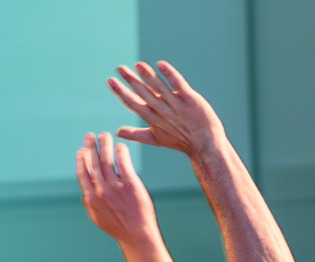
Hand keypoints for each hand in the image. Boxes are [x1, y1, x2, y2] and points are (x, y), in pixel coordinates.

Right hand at [76, 131, 159, 242]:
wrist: (137, 234)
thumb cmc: (118, 227)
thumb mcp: (98, 219)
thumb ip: (89, 206)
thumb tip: (83, 195)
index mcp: (91, 198)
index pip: (82, 174)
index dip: (81, 160)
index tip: (81, 150)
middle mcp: (101, 191)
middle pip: (93, 163)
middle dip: (90, 146)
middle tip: (90, 135)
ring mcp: (115, 187)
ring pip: (107, 160)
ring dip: (104, 145)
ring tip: (104, 135)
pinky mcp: (130, 184)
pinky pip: (123, 163)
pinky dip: (120, 152)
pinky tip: (120, 146)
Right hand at [108, 61, 227, 158]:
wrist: (205, 144)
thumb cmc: (180, 140)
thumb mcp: (155, 138)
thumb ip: (136, 134)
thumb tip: (118, 132)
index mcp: (152, 118)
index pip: (133, 103)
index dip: (120, 92)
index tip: (110, 80)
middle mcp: (162, 111)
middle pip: (143, 93)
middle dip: (130, 80)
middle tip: (119, 68)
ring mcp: (176, 105)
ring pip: (159, 88)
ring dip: (148, 75)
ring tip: (138, 64)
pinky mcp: (190, 100)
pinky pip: (179, 84)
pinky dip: (170, 74)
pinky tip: (161, 64)